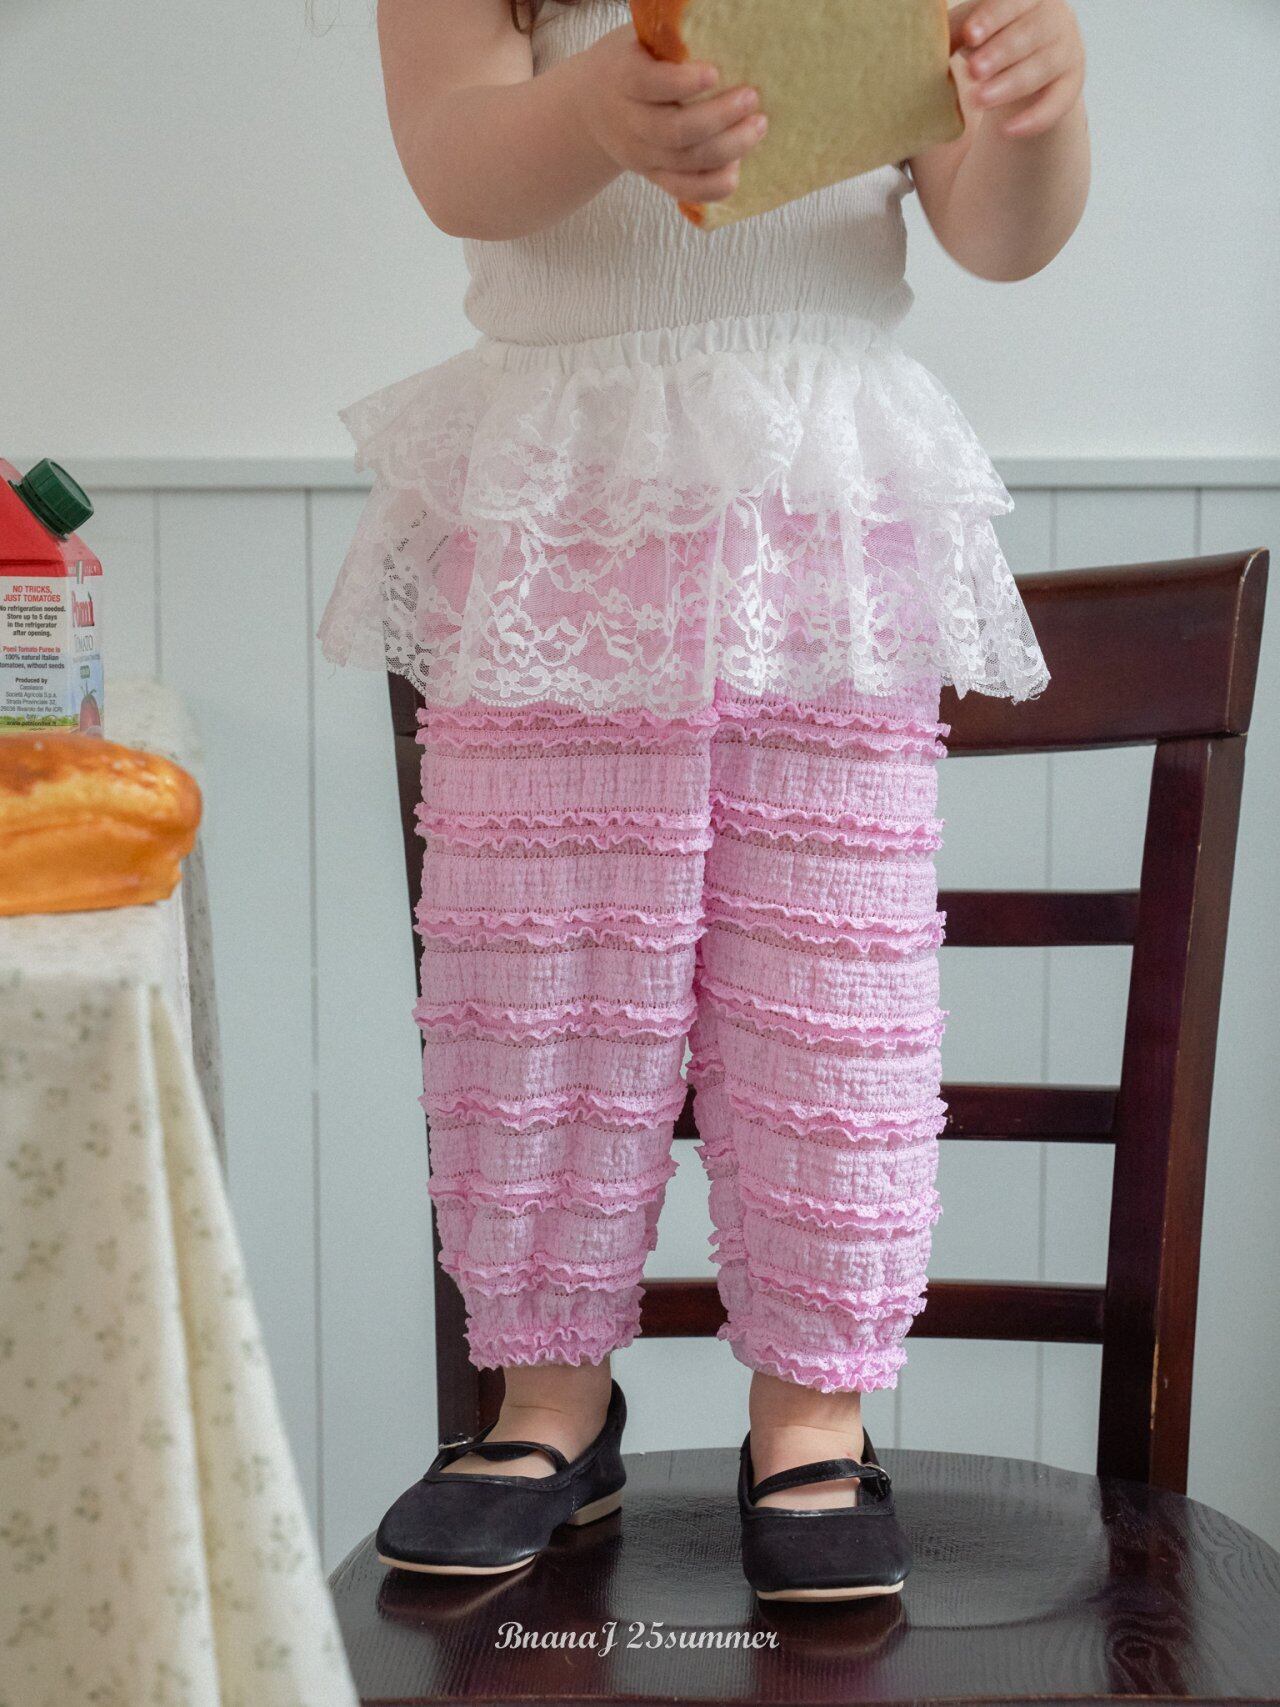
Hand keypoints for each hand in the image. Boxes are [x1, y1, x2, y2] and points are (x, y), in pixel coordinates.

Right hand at [573, 23, 767, 204]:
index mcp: (623, 79)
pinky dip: (713, 185)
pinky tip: (737, 168)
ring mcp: (641, 155)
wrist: (591, 106)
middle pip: (675, 131)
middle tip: (752, 98)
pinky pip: (684, 190)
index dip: (682, 82)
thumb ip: (669, 36)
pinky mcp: (653, 176)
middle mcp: (629, 122)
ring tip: (758, 126)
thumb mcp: (638, 40)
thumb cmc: (629, 61)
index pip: (649, 84)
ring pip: (686, 162)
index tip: (715, 72)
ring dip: (729, 147)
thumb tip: (720, 18)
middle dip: (719, 118)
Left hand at [949, 0, 1084, 138]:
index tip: (969, 36)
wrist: (1027, 66)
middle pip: (1030, 33)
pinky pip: (1057, 103)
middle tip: (972, 71)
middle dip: (1000, 53)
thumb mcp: (976, 30)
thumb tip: (926, 44)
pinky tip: (1009, 131)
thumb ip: (958, 31)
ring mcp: (1067, 51)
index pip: (1014, 1)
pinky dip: (1034, 118)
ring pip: (1041, 68)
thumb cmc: (995, 38)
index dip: (992, 18)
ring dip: (1009, 84)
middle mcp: (1056, 18)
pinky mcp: (1071, 85)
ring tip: (978, 99)